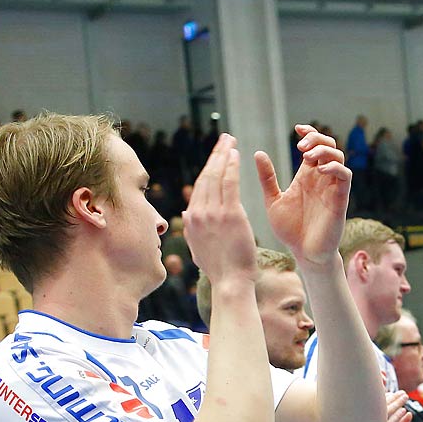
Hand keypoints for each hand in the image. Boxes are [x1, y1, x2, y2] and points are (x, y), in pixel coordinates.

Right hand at [183, 135, 259, 290]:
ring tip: (230, 142)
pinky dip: (231, 166)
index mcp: (192, 218)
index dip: (208, 168)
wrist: (230, 282)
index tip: (216, 155)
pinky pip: (229, 183)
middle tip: (224, 139)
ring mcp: (213, 213)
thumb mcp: (199, 247)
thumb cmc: (220, 268)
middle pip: (206, 176)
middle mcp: (198, 212)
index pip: (200, 187)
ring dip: (223, 156)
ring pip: (217, 176)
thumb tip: (187, 211)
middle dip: (215, 155)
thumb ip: (193, 227)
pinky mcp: (229, 214)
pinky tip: (235, 154)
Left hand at [257, 124, 352, 264]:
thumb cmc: (290, 230)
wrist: (304, 254)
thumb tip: (258, 153)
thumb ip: (267, 178)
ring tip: (307, 157)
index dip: (309, 133)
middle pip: (329, 146)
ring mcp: (332, 188)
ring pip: (339, 158)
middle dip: (317, 139)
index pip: (314, 146)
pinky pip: (345, 176)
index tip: (297, 129)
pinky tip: (319, 170)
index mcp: (306, 176)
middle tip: (301, 148)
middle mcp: (321, 179)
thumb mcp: (273, 200)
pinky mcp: (340, 200)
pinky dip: (335, 168)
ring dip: (325, 151)